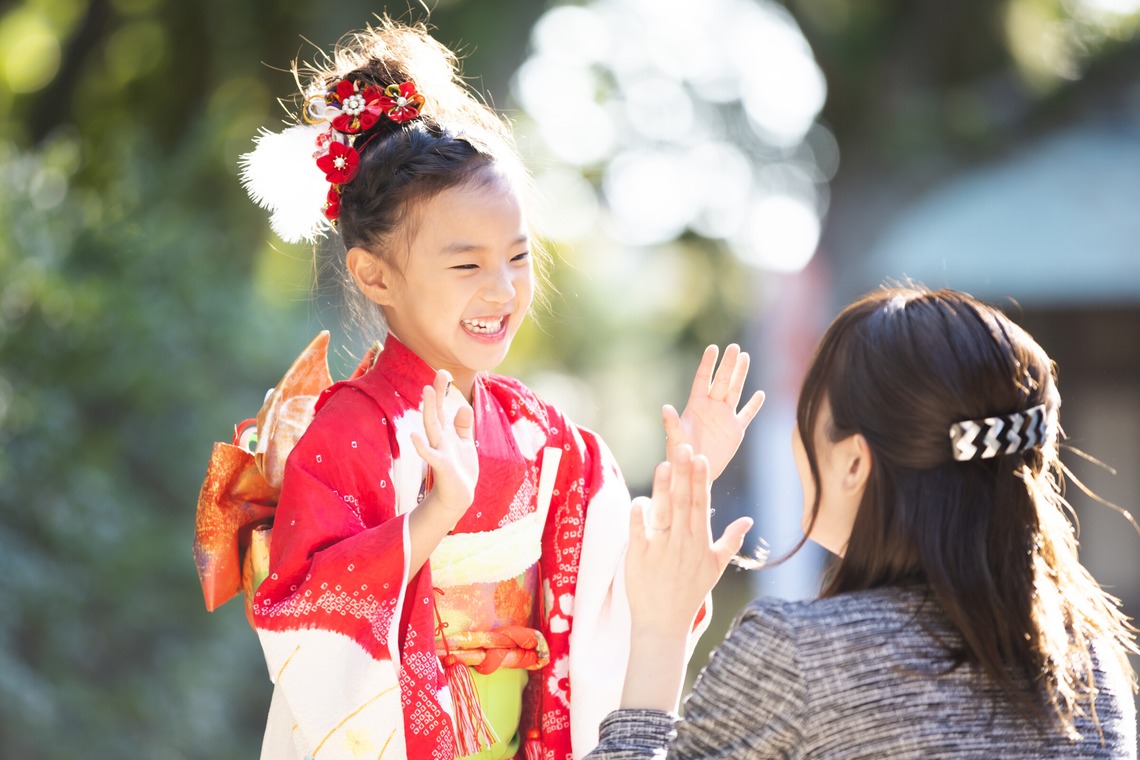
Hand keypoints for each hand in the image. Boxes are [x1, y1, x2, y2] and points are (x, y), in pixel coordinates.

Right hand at [411, 370, 478, 517]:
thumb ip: (462, 426)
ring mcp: (439, 451)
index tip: (443, 372)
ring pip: (433, 427)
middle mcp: (440, 440)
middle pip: (436, 412)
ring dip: (430, 409)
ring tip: (427, 390)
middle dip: (437, 393)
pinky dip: (421, 446)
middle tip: (439, 372)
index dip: (443, 392)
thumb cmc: (459, 470)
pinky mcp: (441, 465)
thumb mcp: (464, 444)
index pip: (443, 409)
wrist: (458, 498)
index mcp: (446, 434)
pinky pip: (430, 454)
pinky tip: (413, 435)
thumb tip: (462, 406)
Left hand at [619, 444, 751, 710]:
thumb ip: (731, 542)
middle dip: (684, 475)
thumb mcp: (715, 568)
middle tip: (683, 448)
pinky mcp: (639, 559)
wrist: (664, 624)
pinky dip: (638, 519)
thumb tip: (748, 520)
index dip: (701, 480)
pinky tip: (638, 500)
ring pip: (664, 514)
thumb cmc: (689, 593)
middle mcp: (683, 543)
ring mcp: (661, 550)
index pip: (702, 505)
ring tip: (664, 465)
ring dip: (664, 490)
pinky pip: (638, 535)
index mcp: (700, 542)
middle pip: (684, 503)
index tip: (700, 457)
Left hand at [665, 344, 764, 479]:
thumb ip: (671, 423)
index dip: (707, 364)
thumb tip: (665, 407)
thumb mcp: (675, 438)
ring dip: (740, 375)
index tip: (713, 348)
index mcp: (695, 405)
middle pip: (721, 381)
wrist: (694, 471)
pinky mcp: (735, 430)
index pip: (702, 379)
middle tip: (734, 347)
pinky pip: (747, 414)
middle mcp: (711, 407)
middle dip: (728, 364)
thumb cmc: (680, 454)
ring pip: (734, 391)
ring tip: (745, 357)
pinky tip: (760, 394)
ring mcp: (724, 417)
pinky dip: (754, 405)